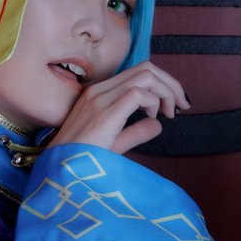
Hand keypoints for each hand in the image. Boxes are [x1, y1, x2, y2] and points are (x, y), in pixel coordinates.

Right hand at [49, 61, 189, 153]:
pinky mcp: (104, 112)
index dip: (163, 83)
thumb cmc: (81, 160)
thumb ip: (136, 131)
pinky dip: (154, 102)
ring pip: (146, 75)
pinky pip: (139, 93)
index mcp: (99, 93)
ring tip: (169, 112)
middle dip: (171, 83)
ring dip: (167, 91)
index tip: (172, 105)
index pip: (138, 72)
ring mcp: (100, 99)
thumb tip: (157, 124)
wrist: (58, 172)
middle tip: (182, 106)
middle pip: (146, 68)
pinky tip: (153, 117)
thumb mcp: (114, 143)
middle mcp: (99, 90)